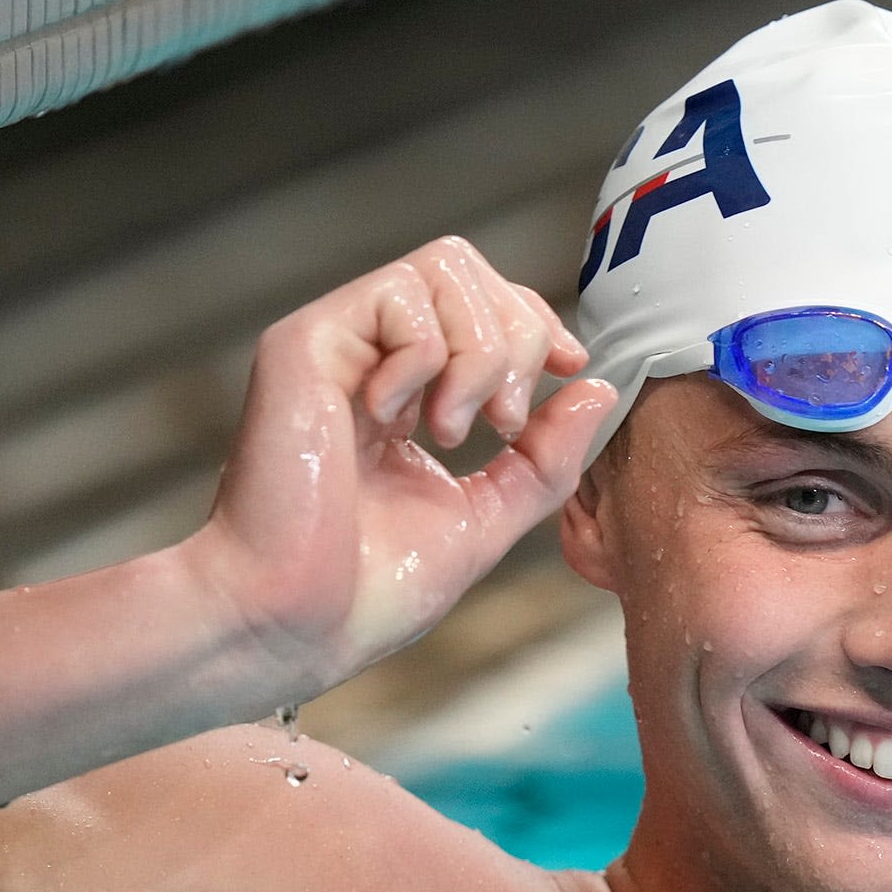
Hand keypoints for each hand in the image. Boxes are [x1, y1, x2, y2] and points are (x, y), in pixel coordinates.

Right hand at [181, 236, 616, 694]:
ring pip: (443, 269)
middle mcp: (365, 357)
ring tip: (453, 431)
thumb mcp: (486, 517)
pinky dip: (426, 360)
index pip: (481, 303)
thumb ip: (544, 457)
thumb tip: (594, 388)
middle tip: (502, 424)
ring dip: (479, 352)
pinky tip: (394, 421)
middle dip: (517, 336)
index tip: (568, 368)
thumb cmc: (370, 590)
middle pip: (468, 267)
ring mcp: (334, 346)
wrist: (297, 623)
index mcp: (403, 392)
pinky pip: (401, 297)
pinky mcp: (303, 345)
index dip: (535, 323)